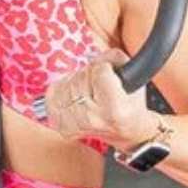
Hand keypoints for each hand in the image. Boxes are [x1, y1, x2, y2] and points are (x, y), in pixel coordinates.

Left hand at [39, 48, 154, 147]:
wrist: (125, 131)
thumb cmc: (130, 104)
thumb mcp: (134, 78)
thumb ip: (115, 58)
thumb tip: (94, 57)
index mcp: (115, 110)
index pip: (99, 71)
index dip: (106, 68)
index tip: (112, 77)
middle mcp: (93, 119)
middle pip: (81, 76)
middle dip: (91, 75)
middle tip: (101, 87)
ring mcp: (75, 123)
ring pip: (67, 83)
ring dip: (77, 83)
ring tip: (91, 94)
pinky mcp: (61, 125)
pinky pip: (53, 93)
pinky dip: (63, 91)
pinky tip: (77, 98)